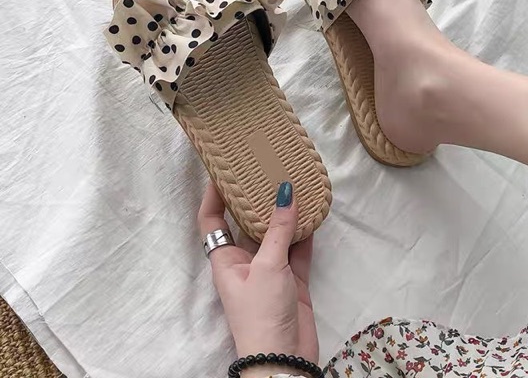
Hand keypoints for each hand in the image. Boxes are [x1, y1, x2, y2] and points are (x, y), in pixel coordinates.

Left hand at [198, 182, 318, 376]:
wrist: (283, 360)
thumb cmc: (261, 312)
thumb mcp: (267, 266)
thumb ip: (279, 229)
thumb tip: (285, 190)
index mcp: (225, 259)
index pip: (213, 220)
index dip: (213, 195)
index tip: (223, 170)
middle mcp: (245, 260)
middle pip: (247, 222)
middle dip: (256, 198)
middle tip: (267, 168)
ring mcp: (270, 269)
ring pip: (276, 233)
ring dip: (285, 212)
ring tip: (294, 182)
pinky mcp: (292, 278)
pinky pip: (297, 248)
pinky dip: (305, 232)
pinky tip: (313, 211)